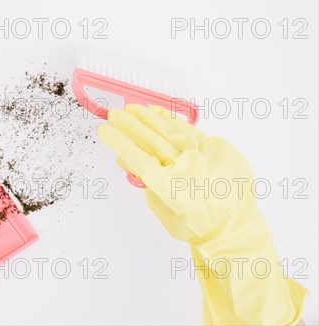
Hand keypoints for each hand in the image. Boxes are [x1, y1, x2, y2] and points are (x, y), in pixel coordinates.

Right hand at [98, 104, 307, 324]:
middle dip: (129, 124)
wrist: (234, 230)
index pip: (137, 158)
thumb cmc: (194, 226)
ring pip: (171, 129)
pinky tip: (159, 114)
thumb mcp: (162, 210)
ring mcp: (205, 155)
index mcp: (170, 187)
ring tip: (134, 109)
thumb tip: (125, 158)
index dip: (118, 142)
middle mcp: (187, 167)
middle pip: (151, 139)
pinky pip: (191, 130)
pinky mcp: (220, 148)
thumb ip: (144, 183)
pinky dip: (173, 121)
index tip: (104, 130)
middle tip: (115, 114)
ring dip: (148, 117)